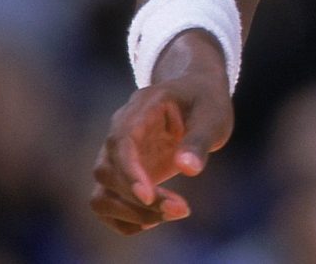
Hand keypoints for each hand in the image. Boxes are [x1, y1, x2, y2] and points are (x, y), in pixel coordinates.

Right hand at [89, 39, 233, 234]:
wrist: (196, 96)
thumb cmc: (205, 103)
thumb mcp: (213, 115)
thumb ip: (199, 140)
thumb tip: (188, 169)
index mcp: (142, 107)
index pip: (121, 142)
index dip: (129, 171)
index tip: (148, 196)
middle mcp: (119, 131)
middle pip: (107, 172)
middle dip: (139, 199)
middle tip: (183, 209)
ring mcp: (116, 155)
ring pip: (102, 194)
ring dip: (132, 213)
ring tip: (175, 213)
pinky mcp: (120, 176)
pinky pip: (106, 204)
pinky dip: (126, 220)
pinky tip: (156, 219)